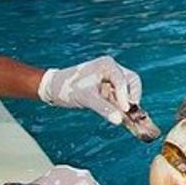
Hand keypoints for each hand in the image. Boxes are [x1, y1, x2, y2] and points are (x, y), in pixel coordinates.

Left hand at [38, 56, 159, 140]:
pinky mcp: (107, 86)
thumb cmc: (67, 89)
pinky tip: (118, 115)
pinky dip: (120, 105)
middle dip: (131, 97)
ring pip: (127, 89)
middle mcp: (111, 68)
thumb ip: (104, 108)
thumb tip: (119, 120)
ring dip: (126, 102)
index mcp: (107, 65)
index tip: (125, 111)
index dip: (125, 96)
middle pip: (132, 82)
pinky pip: (120, 95)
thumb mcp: (86, 99)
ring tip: (123, 115)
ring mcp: (110, 77)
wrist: (53, 88)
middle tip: (129, 112)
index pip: (124, 81)